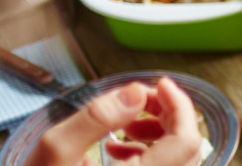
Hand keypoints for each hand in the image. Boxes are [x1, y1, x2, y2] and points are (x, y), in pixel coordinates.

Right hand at [29, 77, 203, 165]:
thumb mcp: (56, 149)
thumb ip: (98, 118)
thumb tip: (136, 92)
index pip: (186, 141)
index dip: (180, 106)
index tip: (160, 83)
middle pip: (186, 148)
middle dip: (168, 114)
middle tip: (139, 98)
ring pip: (176, 160)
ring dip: (158, 133)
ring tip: (127, 124)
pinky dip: (147, 152)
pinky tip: (115, 147)